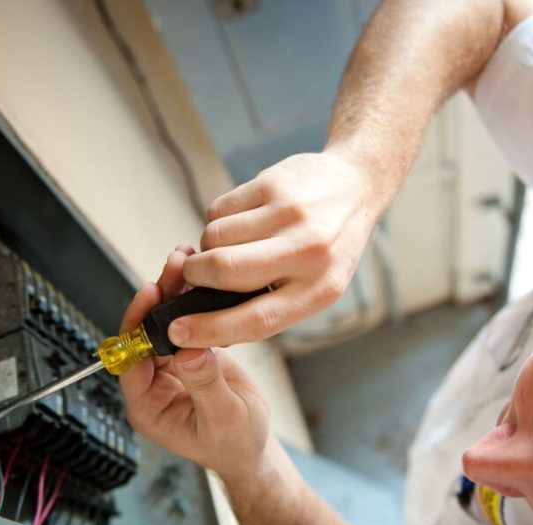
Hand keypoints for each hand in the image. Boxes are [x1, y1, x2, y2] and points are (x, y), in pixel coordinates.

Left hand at [119, 249, 269, 477]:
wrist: (253, 445)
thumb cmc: (236, 443)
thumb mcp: (224, 417)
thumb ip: (205, 385)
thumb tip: (189, 350)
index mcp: (148, 406)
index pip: (129, 360)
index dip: (137, 326)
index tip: (150, 296)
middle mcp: (153, 384)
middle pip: (143, 334)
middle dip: (157, 299)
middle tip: (173, 268)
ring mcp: (171, 367)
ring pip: (162, 324)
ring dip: (172, 293)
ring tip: (184, 263)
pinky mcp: (188, 355)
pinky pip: (183, 324)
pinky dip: (190, 301)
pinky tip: (200, 280)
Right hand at [168, 150, 384, 347]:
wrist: (355, 187)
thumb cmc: (330, 247)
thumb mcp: (315, 288)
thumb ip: (269, 309)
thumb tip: (211, 330)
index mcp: (319, 291)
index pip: (257, 320)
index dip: (210, 330)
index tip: (178, 331)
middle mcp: (307, 252)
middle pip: (226, 270)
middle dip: (195, 275)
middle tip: (194, 273)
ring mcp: (290, 214)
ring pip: (215, 236)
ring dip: (207, 246)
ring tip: (230, 244)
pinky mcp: (273, 184)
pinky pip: (219, 208)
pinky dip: (218, 220)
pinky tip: (242, 220)